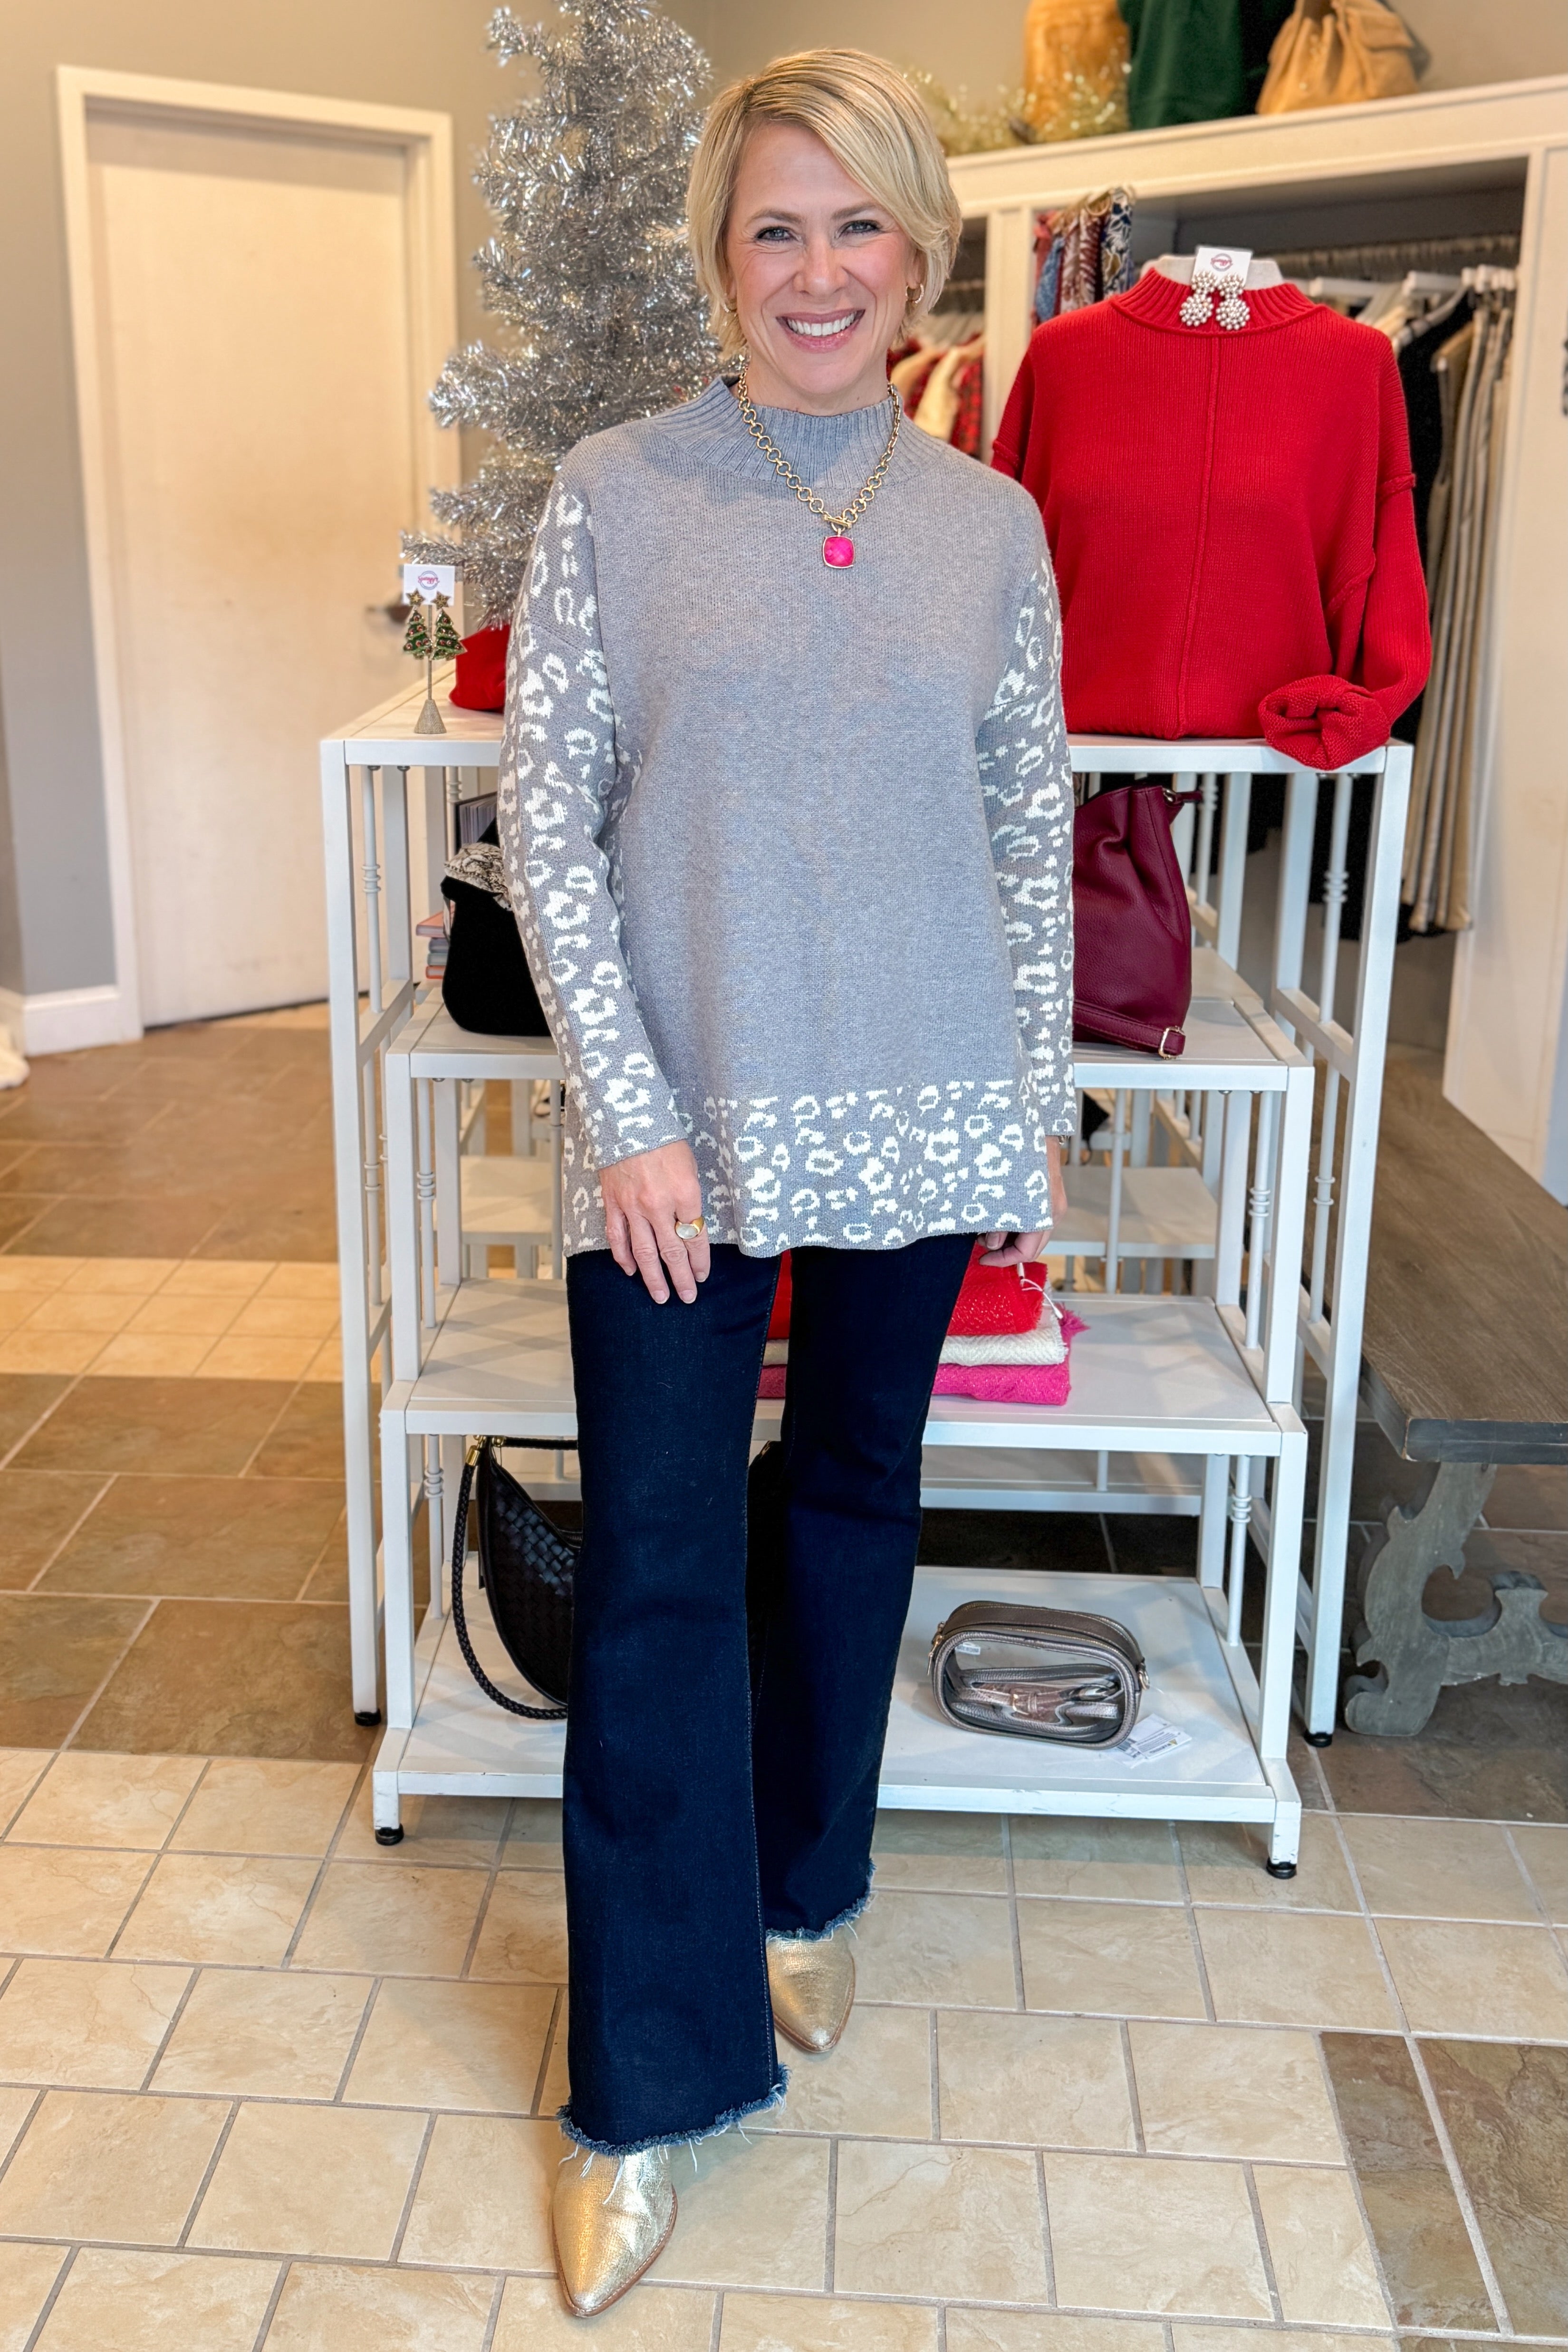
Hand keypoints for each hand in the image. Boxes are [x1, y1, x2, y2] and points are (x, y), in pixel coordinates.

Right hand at [600, 1139, 709, 1303]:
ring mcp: (633, 1207)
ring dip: (653, 1278)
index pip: (695, 1238)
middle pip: (672, 1252)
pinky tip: (631, 1271)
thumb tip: (691, 1229)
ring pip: (644, 1252)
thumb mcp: (690, 1168)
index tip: (703, 1275)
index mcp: (685, 1194)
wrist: (629, 1121)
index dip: (700, 1261)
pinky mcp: (613, 1203)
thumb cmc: (665, 1140)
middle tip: (687, 1296)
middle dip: (681, 1278)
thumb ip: (690, 1200)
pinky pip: (618, 1237)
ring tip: (661, 1296)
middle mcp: (659, 1205)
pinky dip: (624, 1257)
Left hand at [979, 1138, 1066, 1265]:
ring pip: (1033, 1234)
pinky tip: (999, 1215)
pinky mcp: (1048, 1194)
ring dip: (1011, 1237)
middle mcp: (1053, 1210)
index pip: (1026, 1252)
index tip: (982, 1258)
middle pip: (1033, 1247)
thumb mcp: (999, 1190)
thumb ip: (996, 1221)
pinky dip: (1017, 1224)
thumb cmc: (1017, 1150)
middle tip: (982, 1244)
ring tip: (987, 1228)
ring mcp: (1053, 1203)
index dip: (1002, 1260)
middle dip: (1006, 1251)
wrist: (1033, 1123)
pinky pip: (1034, 1220)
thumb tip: (992, 1243)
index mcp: (1044, 1212)